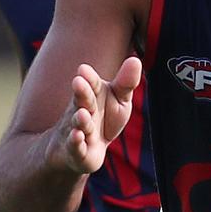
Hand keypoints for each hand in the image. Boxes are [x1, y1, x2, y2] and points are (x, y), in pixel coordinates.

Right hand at [49, 57, 141, 174]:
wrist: (82, 150)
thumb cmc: (103, 120)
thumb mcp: (118, 101)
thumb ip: (125, 83)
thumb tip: (135, 60)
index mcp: (92, 95)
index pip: (91, 84)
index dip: (88, 78)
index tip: (83, 69)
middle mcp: (82, 110)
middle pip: (83, 101)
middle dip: (82, 92)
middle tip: (78, 81)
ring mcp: (78, 131)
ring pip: (79, 124)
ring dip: (80, 119)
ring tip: (83, 114)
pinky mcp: (77, 152)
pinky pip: (75, 147)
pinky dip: (75, 142)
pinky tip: (77, 136)